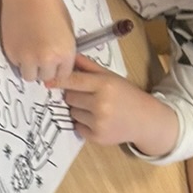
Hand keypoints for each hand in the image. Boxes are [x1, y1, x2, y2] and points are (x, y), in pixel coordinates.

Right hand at [0, 0, 76, 85]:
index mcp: (65, 53)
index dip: (58, 68)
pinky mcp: (12, 53)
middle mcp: (47, 59)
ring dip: (30, 67)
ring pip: (30, 75)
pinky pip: (17, 64)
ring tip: (30, 51)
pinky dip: (18, 57)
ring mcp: (28, 57)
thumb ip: (64, 51)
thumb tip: (59, 65)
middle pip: (46, 78)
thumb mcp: (67, 31)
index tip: (54, 63)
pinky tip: (21, 41)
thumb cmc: (50, 6)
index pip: (64, 75)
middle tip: (40, 54)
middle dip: (44, 69)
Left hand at [62, 58, 178, 154]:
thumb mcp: (111, 77)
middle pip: (69, 97)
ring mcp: (98, 122)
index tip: (47, 81)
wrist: (145, 120)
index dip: (58, 80)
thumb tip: (69, 55)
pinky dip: (83, 124)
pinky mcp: (97, 137)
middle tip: (87, 96)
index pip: (73, 81)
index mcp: (104, 85)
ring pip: (72, 113)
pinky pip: (77, 127)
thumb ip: (88, 67)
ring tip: (96, 108)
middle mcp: (101, 104)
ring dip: (79, 110)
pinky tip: (98, 120)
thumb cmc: (127, 95)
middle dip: (74, 96)